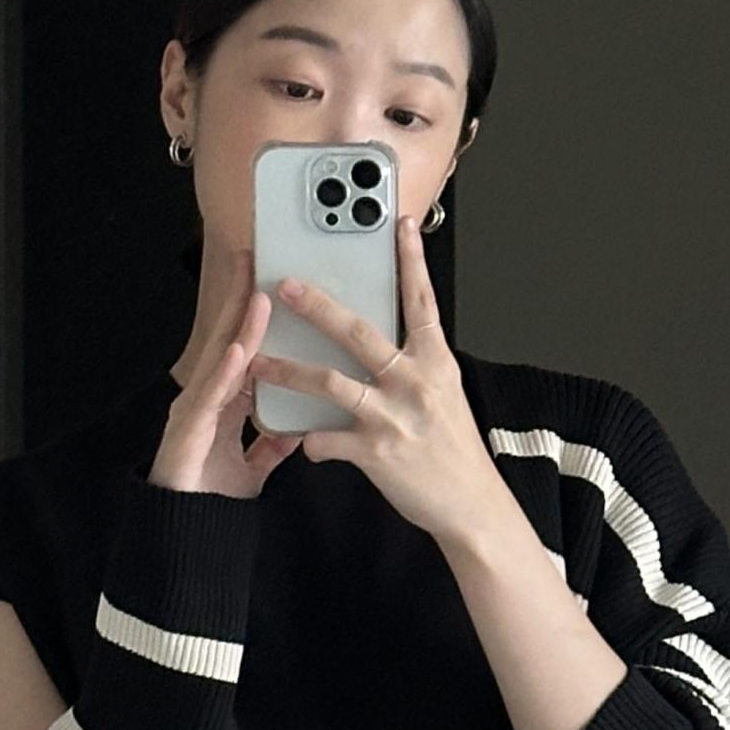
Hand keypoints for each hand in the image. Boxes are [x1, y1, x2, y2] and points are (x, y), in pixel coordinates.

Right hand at [149, 246, 305, 498]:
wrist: (185, 531)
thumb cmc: (211, 495)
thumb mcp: (252, 465)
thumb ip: (270, 443)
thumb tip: (297, 427)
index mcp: (224, 402)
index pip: (242, 347)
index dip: (253, 314)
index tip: (268, 281)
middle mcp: (208, 397)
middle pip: (228, 340)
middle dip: (240, 300)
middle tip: (254, 260)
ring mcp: (196, 409)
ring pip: (221, 360)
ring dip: (238, 327)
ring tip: (256, 294)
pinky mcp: (190, 430)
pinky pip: (211, 397)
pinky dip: (226, 372)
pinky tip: (240, 351)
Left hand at [246, 212, 506, 544]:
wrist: (471, 505)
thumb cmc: (453, 449)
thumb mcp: (444, 394)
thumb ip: (415, 364)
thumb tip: (384, 339)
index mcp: (436, 361)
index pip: (421, 301)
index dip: (411, 260)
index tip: (399, 224)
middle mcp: (416, 382)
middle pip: (360, 332)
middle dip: (318, 306)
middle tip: (287, 286)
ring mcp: (395, 416)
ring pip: (331, 383)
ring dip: (288, 371)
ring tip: (258, 362)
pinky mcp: (377, 452)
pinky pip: (327, 439)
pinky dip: (309, 439)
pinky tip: (301, 440)